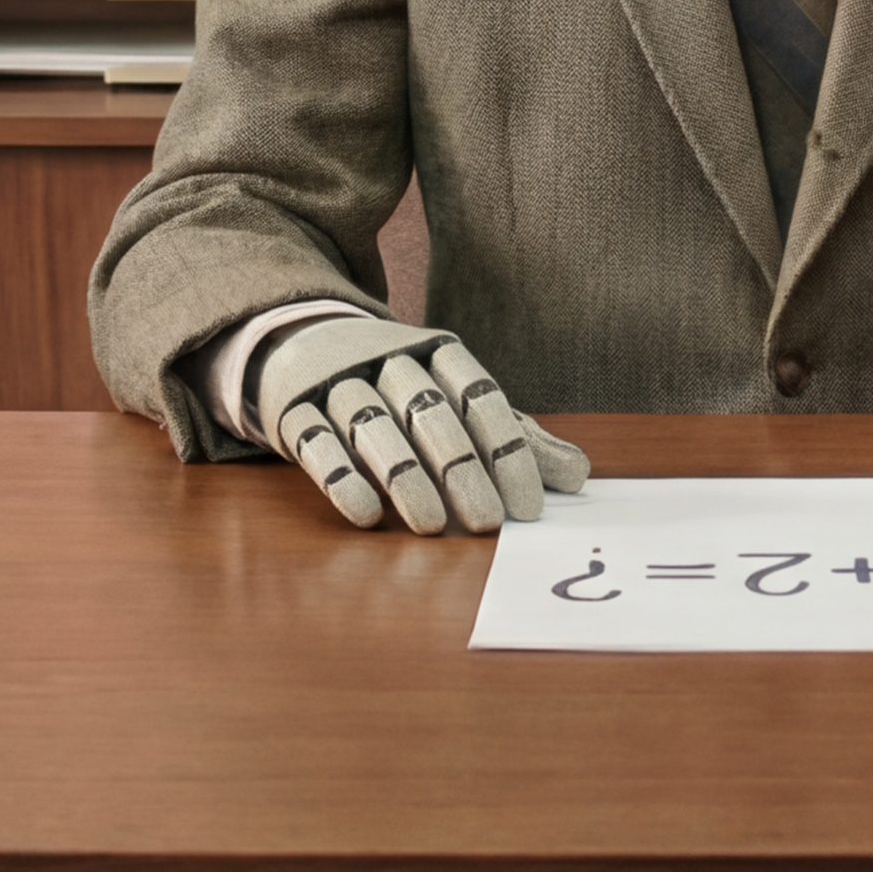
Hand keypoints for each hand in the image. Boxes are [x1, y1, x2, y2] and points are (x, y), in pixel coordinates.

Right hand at [250, 315, 584, 534]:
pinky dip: (342, 478)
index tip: (528, 507)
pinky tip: (368, 514)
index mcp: (439, 351)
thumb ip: (516, 437)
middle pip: (430, 412)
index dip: (508, 450)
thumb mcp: (458, 402)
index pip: (481, 395)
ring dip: (406, 478)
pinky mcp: (293, 411)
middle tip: (487, 524)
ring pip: (374, 427)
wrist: (297, 344)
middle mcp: (389, 360)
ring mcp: (337, 382)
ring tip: (433, 528)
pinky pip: (316, 442)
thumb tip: (579, 477)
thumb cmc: (399, 387)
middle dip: (462, 469)